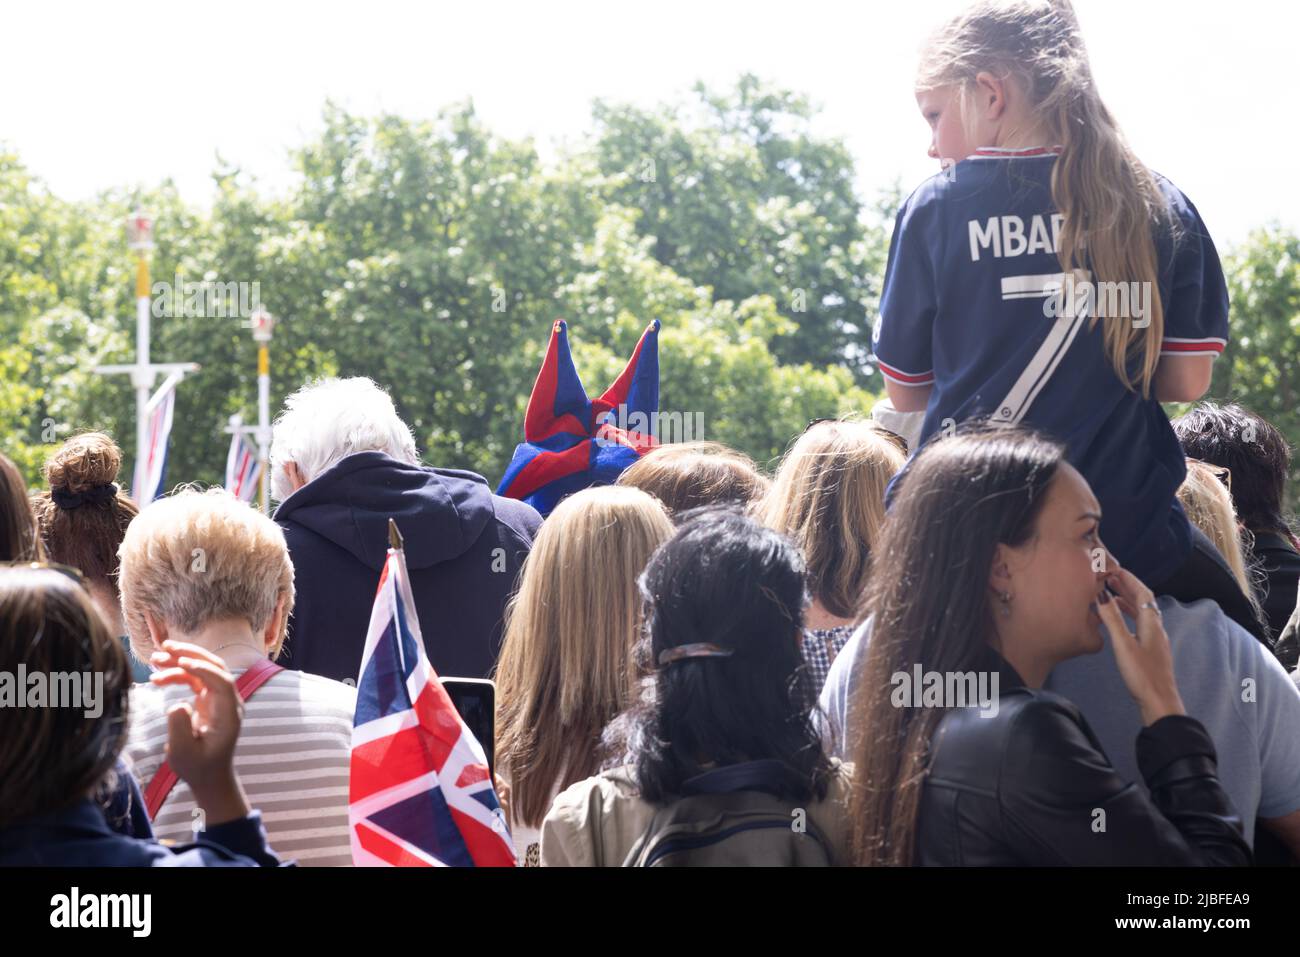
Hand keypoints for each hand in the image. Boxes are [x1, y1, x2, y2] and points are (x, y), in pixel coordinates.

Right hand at [149, 641, 249, 826]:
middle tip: (166, 647)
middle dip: (192, 655)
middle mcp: (228, 702)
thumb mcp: (184, 754)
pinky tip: (157, 677)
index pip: (223, 683)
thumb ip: (180, 729)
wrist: (208, 776)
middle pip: (216, 668)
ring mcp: (218, 699)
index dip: (204, 670)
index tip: (182, 664)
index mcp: (229, 714)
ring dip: (180, 661)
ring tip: (154, 659)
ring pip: (203, 670)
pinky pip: (194, 679)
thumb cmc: (198, 768)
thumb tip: (177, 704)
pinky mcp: (207, 699)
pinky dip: (177, 674)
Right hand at [1094, 567, 1184, 725]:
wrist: (1159, 702)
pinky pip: (1139, 624)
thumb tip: (1101, 595)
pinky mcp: (1151, 650)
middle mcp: (1156, 628)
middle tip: (1109, 578)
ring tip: (1111, 594)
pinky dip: (1128, 616)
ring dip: (1127, 601)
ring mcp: (1155, 640)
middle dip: (1127, 587)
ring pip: (1141, 613)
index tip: (1114, 569)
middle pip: (1143, 601)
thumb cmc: (1142, 675)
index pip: (1142, 593)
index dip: (1129, 579)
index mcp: (1151, 624)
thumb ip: (1112, 619)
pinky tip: (1119, 621)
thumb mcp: (1123, 645)